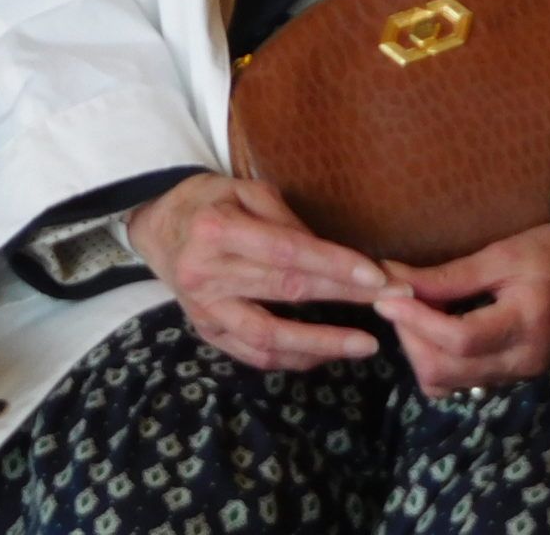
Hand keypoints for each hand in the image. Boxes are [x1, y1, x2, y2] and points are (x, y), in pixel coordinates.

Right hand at [122, 174, 409, 372]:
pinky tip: (325, 353)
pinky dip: (293, 358)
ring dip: (322, 343)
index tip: (379, 277)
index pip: (287, 252)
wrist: (156, 226)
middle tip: (393, 304)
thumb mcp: (244, 190)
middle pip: (287, 291)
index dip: (336, 265)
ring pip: (269, 336)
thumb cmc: (208, 201)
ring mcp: (204, 309)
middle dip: (345, 298)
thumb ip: (287, 220)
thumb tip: (335, 257)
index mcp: (217, 230)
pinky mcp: (207, 331)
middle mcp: (207, 273)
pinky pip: (254, 355)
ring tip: (365, 345)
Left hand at [373, 208, 549, 397]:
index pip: (458, 339)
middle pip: (445, 371)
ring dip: (419, 349)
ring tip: (415, 309)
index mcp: (527, 325)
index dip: (414, 320)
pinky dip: (436, 357)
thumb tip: (391, 278)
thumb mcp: (504, 253)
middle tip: (397, 298)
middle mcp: (524, 361)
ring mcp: (520, 374)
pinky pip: (460, 380)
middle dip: (410, 336)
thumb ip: (448, 274)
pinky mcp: (512, 375)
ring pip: (447, 383)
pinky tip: (434, 325)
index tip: (385, 294)